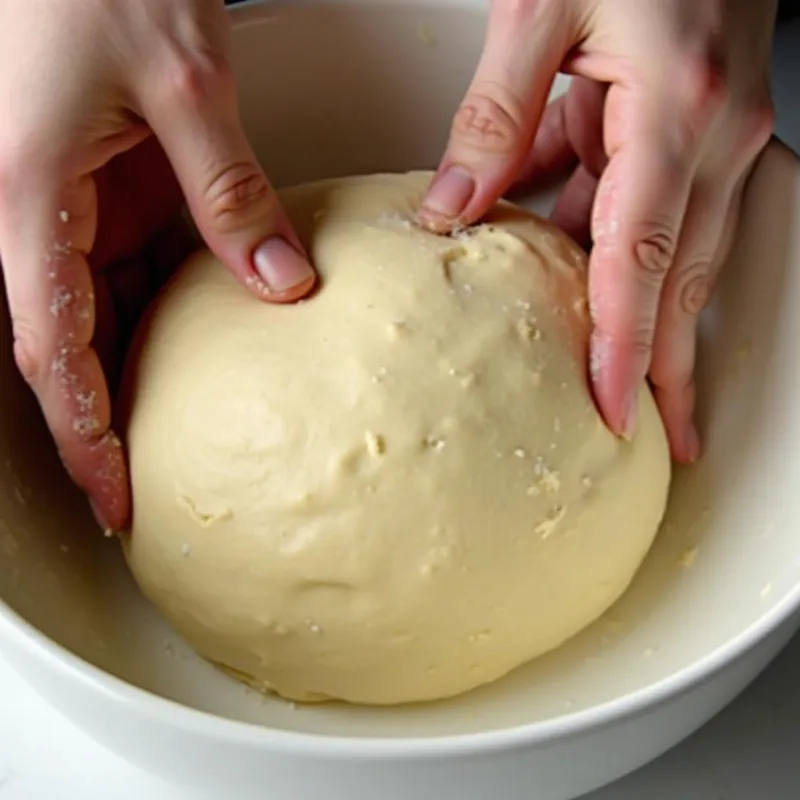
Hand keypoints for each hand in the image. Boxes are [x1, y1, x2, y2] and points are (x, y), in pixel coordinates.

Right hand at [0, 1, 316, 531]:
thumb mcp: (185, 87)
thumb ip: (230, 193)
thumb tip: (282, 286)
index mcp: (32, 199)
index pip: (51, 348)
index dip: (79, 431)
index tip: (112, 494)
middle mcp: (44, 215)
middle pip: (69, 347)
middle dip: (103, 423)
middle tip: (147, 490)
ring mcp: (79, 206)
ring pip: (105, 314)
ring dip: (140, 376)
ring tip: (185, 435)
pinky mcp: (116, 191)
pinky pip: (138, 269)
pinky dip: (172, 314)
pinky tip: (211, 346)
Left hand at [420, 0, 775, 462]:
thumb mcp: (540, 6)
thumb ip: (493, 115)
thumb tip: (452, 207)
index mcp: (674, 114)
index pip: (640, 263)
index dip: (625, 348)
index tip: (613, 412)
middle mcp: (707, 137)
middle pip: (678, 283)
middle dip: (666, 368)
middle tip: (656, 438)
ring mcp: (708, 133)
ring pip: (668, 254)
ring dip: (641, 320)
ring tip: (620, 384)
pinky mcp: (687, 125)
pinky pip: (641, 203)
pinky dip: (600, 240)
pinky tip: (559, 267)